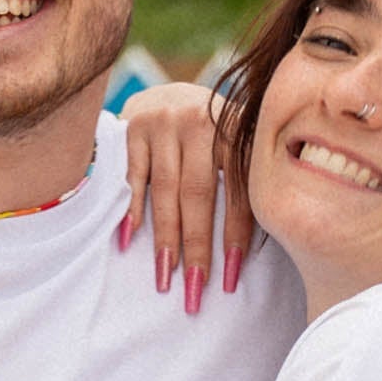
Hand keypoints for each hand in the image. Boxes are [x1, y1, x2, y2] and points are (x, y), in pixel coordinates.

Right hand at [118, 81, 250, 311]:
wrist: (168, 92)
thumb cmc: (210, 133)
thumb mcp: (235, 143)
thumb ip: (246, 177)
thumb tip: (252, 248)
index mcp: (235, 128)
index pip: (237, 190)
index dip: (234, 236)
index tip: (229, 278)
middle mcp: (201, 120)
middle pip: (197, 195)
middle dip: (196, 246)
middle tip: (194, 288)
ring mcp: (164, 121)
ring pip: (165, 190)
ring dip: (164, 237)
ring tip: (165, 275)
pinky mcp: (133, 127)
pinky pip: (133, 176)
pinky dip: (132, 208)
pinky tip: (130, 238)